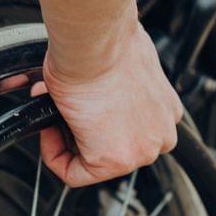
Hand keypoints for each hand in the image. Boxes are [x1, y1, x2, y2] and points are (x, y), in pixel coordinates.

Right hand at [33, 20, 182, 186]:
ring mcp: (142, 150)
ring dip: (69, 140)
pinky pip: (76, 174)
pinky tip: (49, 130)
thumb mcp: (119, 65)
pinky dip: (55, 155)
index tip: (79, 107)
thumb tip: (88, 88)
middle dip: (82, 130)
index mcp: (166, 111)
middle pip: (113, 145)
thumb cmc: (104, 43)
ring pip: (95, 161)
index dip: (95, 121)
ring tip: (57, 114)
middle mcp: (160, 134)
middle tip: (63, 110)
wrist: (95, 41)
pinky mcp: (115, 160)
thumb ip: (112, 86)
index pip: (129, 130)